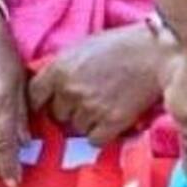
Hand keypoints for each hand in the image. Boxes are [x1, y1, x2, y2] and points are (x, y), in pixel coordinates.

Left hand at [29, 23, 168, 146]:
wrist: (153, 56)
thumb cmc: (117, 46)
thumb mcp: (78, 49)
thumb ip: (60, 68)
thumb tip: (48, 85)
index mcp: (58, 70)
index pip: (33, 96)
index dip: (39, 102)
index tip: (46, 105)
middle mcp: (69, 91)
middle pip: (56, 115)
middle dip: (67, 111)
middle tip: (82, 104)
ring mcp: (90, 108)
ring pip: (76, 128)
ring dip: (85, 123)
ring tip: (100, 110)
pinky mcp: (112, 122)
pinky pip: (95, 140)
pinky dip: (100, 135)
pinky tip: (108, 123)